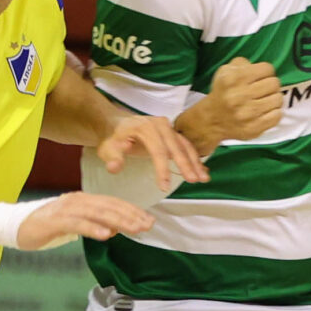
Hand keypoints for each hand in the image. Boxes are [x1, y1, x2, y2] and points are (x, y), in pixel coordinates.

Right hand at [16, 192, 157, 249]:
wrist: (15, 225)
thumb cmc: (45, 227)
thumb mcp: (74, 225)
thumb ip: (93, 225)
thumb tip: (113, 230)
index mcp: (83, 200)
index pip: (112, 203)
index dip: (132, 211)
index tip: (148, 221)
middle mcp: (77, 201)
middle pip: (109, 206)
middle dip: (130, 216)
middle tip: (148, 225)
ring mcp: (65, 209)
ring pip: (97, 213)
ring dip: (118, 221)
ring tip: (134, 229)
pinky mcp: (54, 220)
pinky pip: (77, 223)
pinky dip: (93, 228)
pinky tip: (106, 234)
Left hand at [95, 113, 209, 194]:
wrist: (114, 124)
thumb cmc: (112, 138)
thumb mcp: (107, 149)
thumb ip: (112, 158)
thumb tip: (115, 167)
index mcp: (145, 127)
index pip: (157, 150)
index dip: (162, 169)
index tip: (165, 186)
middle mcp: (159, 124)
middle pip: (175, 146)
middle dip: (186, 164)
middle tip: (194, 180)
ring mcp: (168, 127)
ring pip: (184, 145)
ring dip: (194, 162)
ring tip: (203, 178)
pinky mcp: (172, 133)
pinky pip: (185, 145)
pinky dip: (194, 158)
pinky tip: (202, 170)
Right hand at [182, 56, 283, 149]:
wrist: (211, 121)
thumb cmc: (223, 92)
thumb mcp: (225, 71)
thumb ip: (242, 63)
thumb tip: (260, 68)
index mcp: (234, 79)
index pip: (267, 69)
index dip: (266, 71)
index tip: (261, 77)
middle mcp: (240, 96)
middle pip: (274, 83)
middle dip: (270, 84)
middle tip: (264, 89)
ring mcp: (247, 114)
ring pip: (277, 99)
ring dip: (273, 98)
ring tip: (265, 100)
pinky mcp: (253, 128)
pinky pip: (277, 116)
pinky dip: (274, 112)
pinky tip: (266, 111)